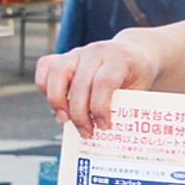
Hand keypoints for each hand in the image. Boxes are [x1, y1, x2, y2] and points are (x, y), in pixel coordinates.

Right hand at [35, 34, 157, 137]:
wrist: (133, 53)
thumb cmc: (136, 76)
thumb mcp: (140, 89)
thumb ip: (125, 106)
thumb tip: (110, 132)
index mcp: (119, 58)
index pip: (104, 82)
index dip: (100, 108)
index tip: (104, 126)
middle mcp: (96, 52)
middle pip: (79, 82)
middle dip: (80, 113)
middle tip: (86, 132)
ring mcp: (78, 52)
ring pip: (57, 72)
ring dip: (57, 101)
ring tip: (64, 121)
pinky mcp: (65, 56)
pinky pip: (46, 66)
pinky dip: (44, 86)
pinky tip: (56, 104)